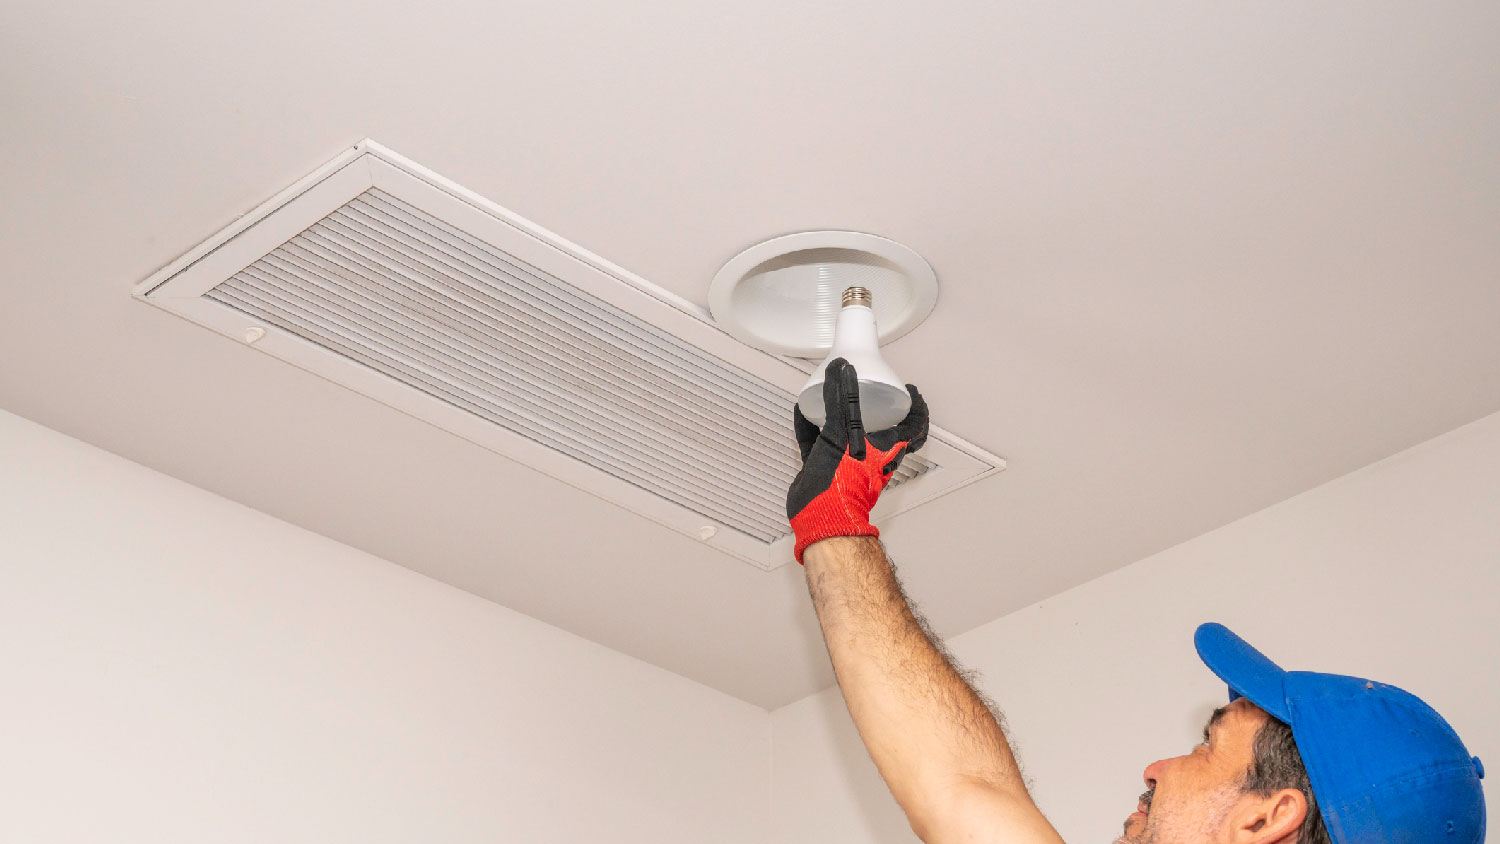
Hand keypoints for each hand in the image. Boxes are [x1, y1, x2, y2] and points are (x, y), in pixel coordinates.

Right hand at [786, 358, 928, 562]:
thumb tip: (842, 369)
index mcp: (886, 449)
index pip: (914, 426)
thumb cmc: (842, 483)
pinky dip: (812, 426)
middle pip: (885, 430)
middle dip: (883, 411)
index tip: (912, 391)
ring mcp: (848, 463)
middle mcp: (871, 456)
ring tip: (837, 396)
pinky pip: (819, 441)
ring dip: (845, 416)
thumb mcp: (843, 431)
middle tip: (879, 392)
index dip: (917, 407)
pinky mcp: (826, 468)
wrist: (821, 516)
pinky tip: (803, 413)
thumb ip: (842, 398)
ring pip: (850, 435)